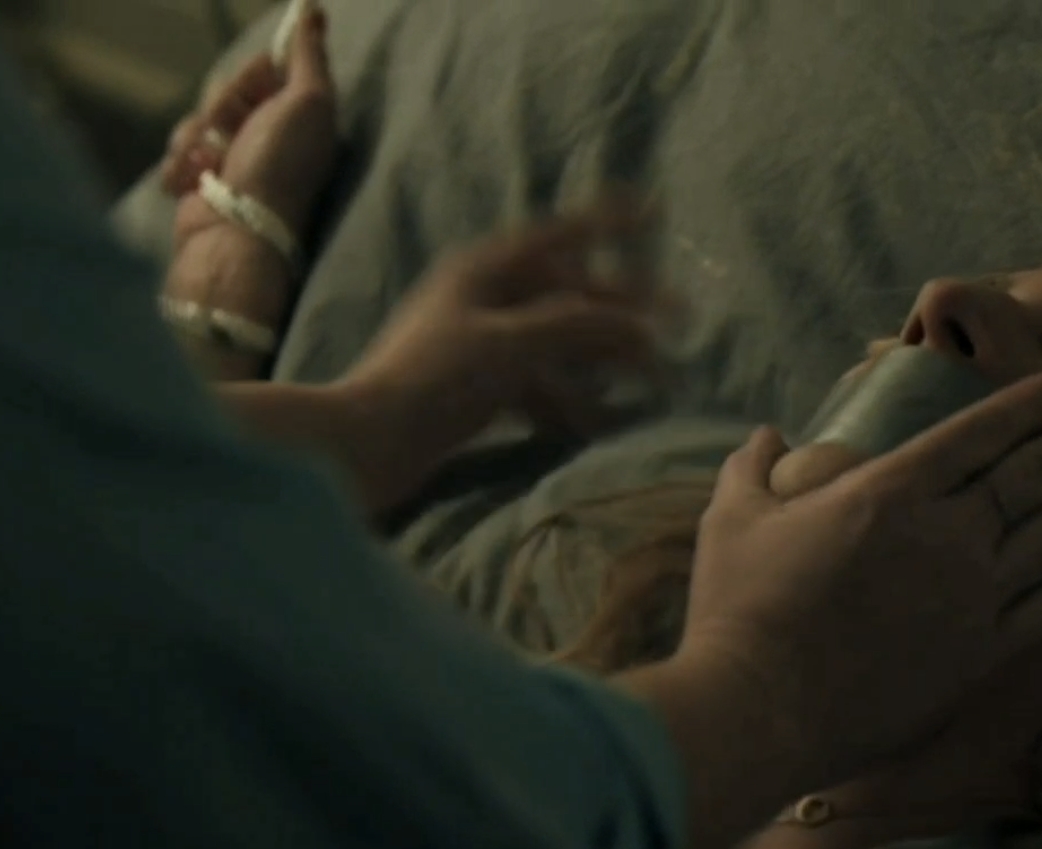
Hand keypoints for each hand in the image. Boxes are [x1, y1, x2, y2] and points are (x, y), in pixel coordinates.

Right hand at [162, 1, 339, 243]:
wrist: (236, 235)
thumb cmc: (280, 168)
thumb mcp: (308, 102)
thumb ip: (309, 54)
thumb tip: (313, 6)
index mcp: (299, 115)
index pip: (261, 68)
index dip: (249, 78)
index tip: (255, 95)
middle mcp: (269, 136)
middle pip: (223, 90)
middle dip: (219, 111)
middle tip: (233, 139)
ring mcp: (233, 160)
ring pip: (195, 120)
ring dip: (196, 141)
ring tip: (211, 170)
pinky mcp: (201, 181)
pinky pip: (176, 152)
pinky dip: (179, 168)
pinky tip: (193, 187)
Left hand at [328, 199, 668, 507]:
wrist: (365, 444)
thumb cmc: (431, 382)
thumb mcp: (509, 345)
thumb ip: (575, 327)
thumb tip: (634, 325)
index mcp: (485, 270)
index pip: (560, 235)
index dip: (608, 222)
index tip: (653, 210)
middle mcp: (484, 298)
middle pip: (568, 293)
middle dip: (622, 309)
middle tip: (676, 320)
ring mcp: (481, 344)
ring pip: (559, 342)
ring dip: (603, 359)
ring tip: (651, 380)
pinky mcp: (476, 388)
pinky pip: (540, 383)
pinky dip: (571, 398)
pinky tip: (600, 421)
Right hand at [672, 371, 1041, 782]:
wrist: (758, 710)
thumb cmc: (738, 613)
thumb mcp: (735, 521)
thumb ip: (754, 470)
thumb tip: (765, 435)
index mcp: (889, 492)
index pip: (978, 433)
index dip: (1029, 403)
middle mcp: (946, 536)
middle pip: (1038, 472)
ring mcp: (971, 596)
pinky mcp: (979, 653)